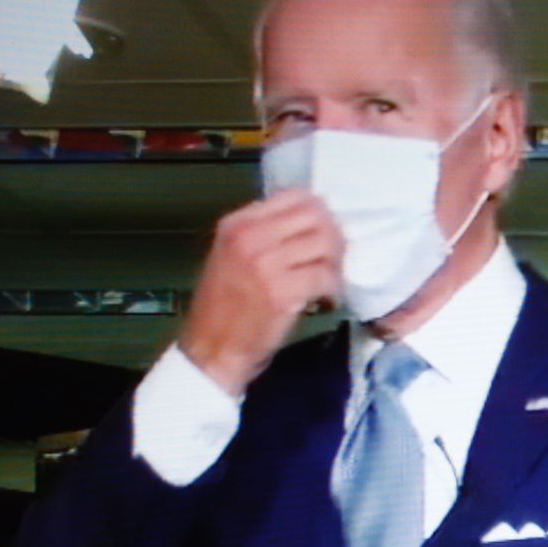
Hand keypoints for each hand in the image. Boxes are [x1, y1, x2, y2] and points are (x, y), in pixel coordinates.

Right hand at [178, 189, 344, 395]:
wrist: (211, 350)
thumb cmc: (222, 309)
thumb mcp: (231, 257)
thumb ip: (263, 235)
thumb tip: (310, 223)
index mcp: (237, 224)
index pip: (294, 196)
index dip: (319, 214)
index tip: (323, 235)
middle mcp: (250, 236)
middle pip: (315, 216)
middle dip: (333, 238)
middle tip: (333, 261)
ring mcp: (266, 262)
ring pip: (325, 244)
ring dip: (336, 265)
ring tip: (329, 283)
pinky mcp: (283, 291)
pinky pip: (325, 276)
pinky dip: (333, 289)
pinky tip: (326, 301)